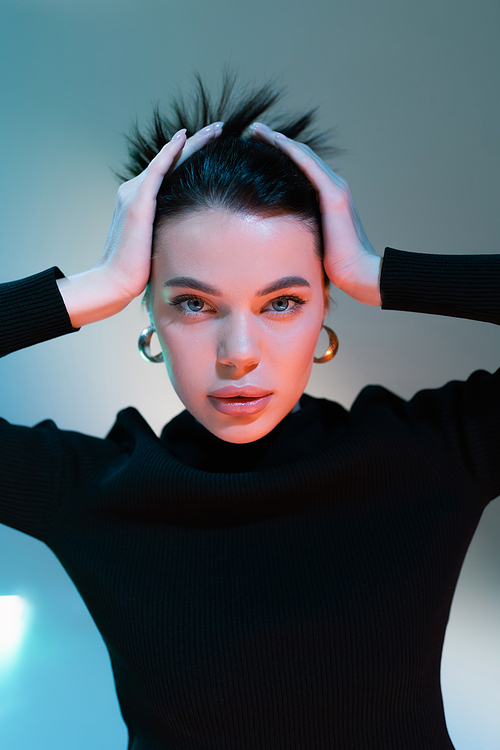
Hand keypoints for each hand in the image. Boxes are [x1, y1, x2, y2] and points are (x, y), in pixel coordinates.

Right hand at [58, 122, 223, 326]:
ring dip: (191, 142)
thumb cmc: (136, 271)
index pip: (168, 172)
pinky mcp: (136, 203)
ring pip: (167, 160)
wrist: (113, 282)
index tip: (212, 143)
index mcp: (138, 201)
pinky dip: (170, 153)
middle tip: (219, 127)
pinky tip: (185, 138)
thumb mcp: (156, 245)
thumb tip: (191, 233)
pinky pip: (156, 171)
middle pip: (170, 160)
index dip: (189, 155)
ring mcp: (133, 195)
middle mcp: (133, 191)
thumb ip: (167, 231)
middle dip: (196, 142)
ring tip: (214, 129)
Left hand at [250, 123, 381, 305]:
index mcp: (327, 196)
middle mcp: (333, 186)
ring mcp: (335, 188)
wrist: (356, 272)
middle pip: (300, 156)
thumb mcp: (311, 239)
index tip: (256, 146)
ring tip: (258, 130)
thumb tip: (275, 231)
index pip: (300, 168)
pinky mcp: (335, 195)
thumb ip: (299, 227)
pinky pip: (310, 166)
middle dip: (275, 141)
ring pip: (304, 155)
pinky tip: (276, 141)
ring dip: (280, 140)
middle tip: (253, 130)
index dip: (279, 154)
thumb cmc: (333, 263)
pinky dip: (293, 151)